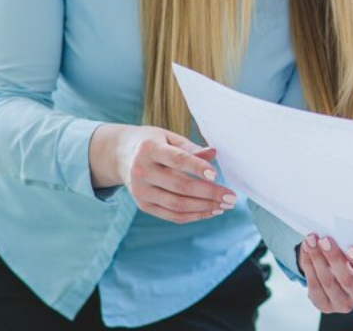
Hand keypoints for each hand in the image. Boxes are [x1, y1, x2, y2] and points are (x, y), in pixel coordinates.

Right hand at [89, 123, 235, 222]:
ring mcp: (140, 191)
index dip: (196, 167)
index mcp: (149, 149)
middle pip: (179, 186)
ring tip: (225, 206)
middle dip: (209, 193)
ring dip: (205, 207)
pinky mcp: (143, 205)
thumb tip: (214, 154)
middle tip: (231, 197)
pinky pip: (172, 215)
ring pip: (177, 204)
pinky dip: (194, 215)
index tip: (216, 174)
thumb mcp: (169, 137)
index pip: (176, 159)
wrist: (121, 155)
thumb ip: (190, 148)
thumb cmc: (153, 143)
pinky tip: (211, 211)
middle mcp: (141, 171)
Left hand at [298, 234, 352, 312]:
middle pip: (346, 280)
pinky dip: (308, 265)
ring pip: (327, 282)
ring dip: (316, 259)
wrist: (341, 280)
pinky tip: (306, 250)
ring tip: (310, 241)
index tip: (351, 248)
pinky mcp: (325, 306)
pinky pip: (314, 286)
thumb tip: (351, 230)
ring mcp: (343, 304)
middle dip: (333, 258)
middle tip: (324, 240)